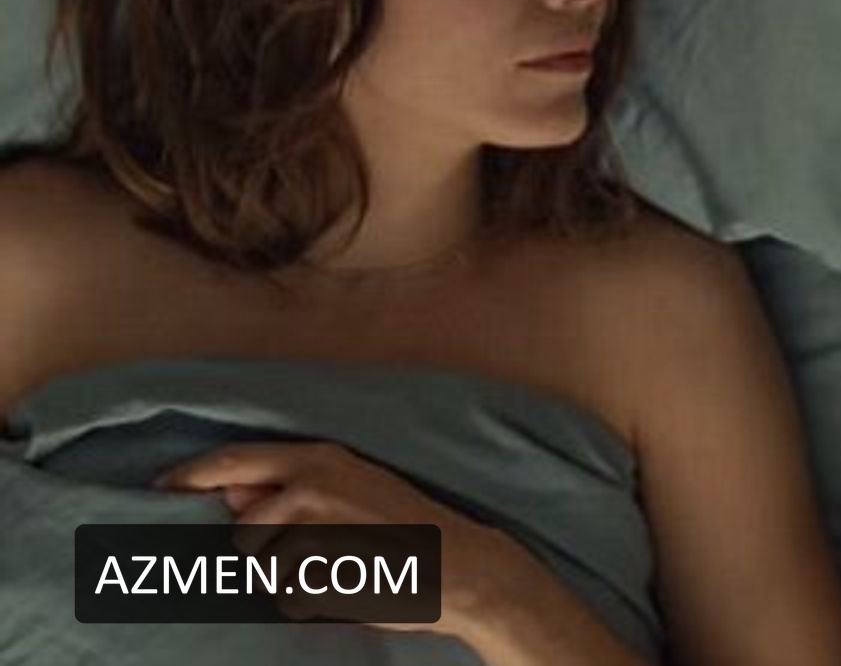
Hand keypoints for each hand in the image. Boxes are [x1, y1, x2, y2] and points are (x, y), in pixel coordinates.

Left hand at [154, 440, 539, 640]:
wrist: (461, 564)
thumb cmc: (408, 527)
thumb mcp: (354, 484)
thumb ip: (293, 486)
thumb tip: (232, 497)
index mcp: (319, 458)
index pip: (230, 463)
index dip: (188, 478)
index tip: (161, 492)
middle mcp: (310, 486)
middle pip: (243, 528)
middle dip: (262, 550)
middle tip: (314, 556)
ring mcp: (313, 530)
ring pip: (263, 566)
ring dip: (288, 577)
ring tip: (341, 569)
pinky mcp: (319, 571)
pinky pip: (287, 596)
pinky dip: (307, 599)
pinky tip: (347, 587)